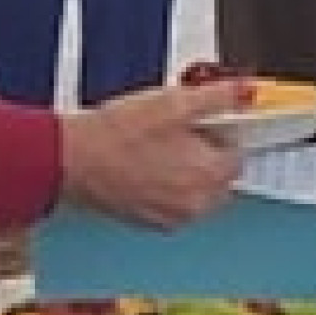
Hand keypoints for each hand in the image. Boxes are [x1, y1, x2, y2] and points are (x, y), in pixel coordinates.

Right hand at [58, 81, 253, 230]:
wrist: (71, 159)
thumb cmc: (118, 133)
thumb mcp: (176, 102)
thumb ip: (219, 97)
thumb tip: (245, 92)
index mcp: (210, 176)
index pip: (238, 154)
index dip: (222, 132)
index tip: (205, 122)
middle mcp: (197, 204)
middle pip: (220, 176)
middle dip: (206, 154)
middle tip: (177, 132)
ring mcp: (173, 218)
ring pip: (196, 191)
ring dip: (186, 171)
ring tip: (156, 148)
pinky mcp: (149, 222)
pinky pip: (172, 203)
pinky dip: (165, 187)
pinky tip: (142, 165)